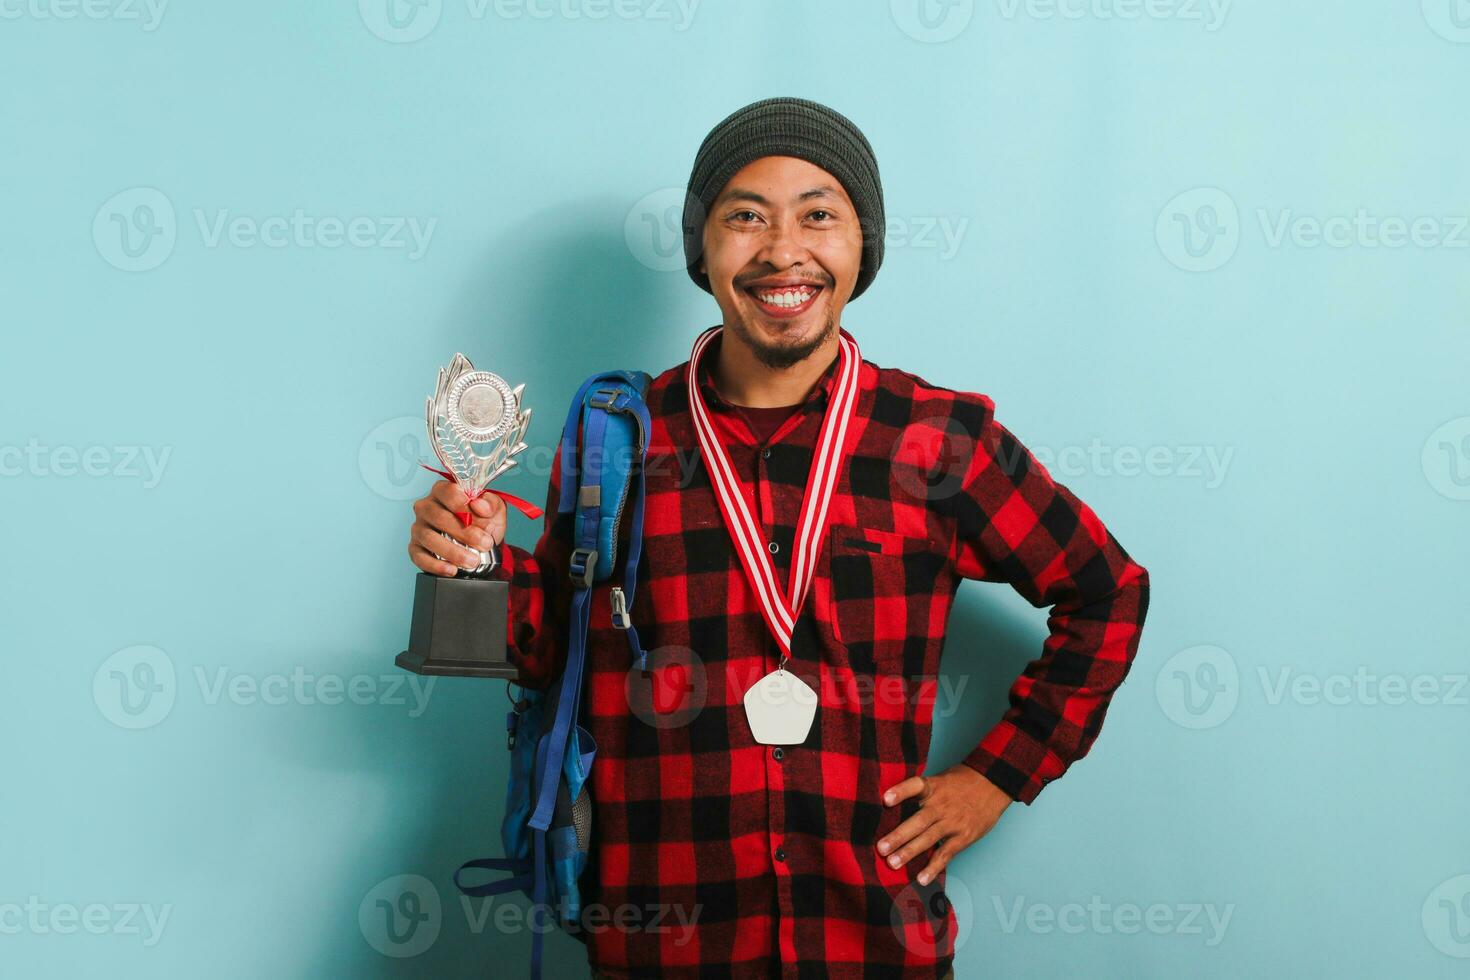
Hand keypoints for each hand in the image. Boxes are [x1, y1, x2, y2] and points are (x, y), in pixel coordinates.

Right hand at [408, 479, 505, 576]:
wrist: (481, 545)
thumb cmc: (483, 523)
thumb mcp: (494, 511)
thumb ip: (491, 504)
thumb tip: (479, 505)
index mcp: (443, 491)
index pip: (448, 492)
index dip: (463, 505)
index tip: (479, 516)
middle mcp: (426, 507)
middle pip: (439, 517)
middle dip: (464, 532)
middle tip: (484, 543)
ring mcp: (419, 528)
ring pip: (429, 538)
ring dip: (453, 551)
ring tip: (472, 560)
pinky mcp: (415, 548)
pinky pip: (420, 557)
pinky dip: (436, 565)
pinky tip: (452, 569)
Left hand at [876, 764, 1012, 885]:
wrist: (994, 784)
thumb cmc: (962, 781)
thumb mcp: (941, 778)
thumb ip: (922, 791)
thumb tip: (893, 802)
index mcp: (934, 787)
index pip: (915, 786)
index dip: (900, 792)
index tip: (885, 799)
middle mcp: (942, 805)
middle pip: (918, 821)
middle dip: (899, 835)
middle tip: (881, 848)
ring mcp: (953, 822)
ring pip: (929, 838)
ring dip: (910, 852)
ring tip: (893, 863)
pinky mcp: (963, 837)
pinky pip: (946, 853)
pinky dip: (933, 867)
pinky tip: (921, 878)